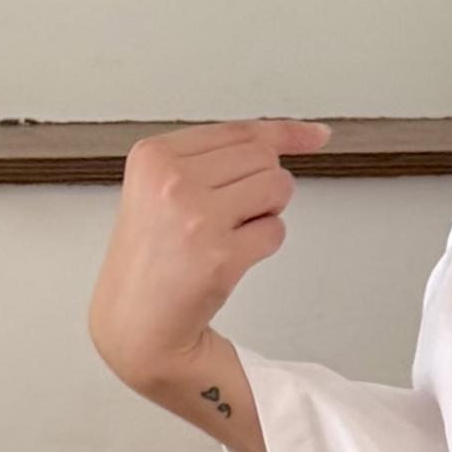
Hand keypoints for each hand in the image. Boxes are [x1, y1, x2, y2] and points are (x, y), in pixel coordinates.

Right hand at [89, 118, 328, 401]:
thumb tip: (291, 138)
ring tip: (231, 231)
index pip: (238, 131)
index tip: (315, 136)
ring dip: (268, 212)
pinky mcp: (220, 255)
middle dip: (264, 186)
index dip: (283, 135)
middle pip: (263, 158)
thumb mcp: (163, 189)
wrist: (136, 320)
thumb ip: (215, 159)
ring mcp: (196, 217)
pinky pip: (276, 231)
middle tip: (233, 214)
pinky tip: (232, 256)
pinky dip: (265, 244)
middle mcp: (171, 180)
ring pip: (277, 188)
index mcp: (153, 155)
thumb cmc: (153, 258)